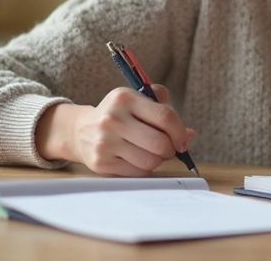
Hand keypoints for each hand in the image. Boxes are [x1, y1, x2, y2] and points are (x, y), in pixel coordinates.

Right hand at [37, 84, 194, 176]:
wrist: (81, 130)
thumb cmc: (119, 114)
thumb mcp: (138, 99)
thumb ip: (165, 109)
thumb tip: (189, 135)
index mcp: (125, 98)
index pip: (165, 117)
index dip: (180, 132)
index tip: (183, 139)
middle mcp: (113, 119)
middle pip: (160, 143)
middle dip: (171, 149)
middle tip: (168, 148)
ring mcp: (105, 142)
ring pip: (151, 161)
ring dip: (158, 160)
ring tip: (150, 152)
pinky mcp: (101, 162)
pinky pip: (138, 172)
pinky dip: (144, 168)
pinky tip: (136, 158)